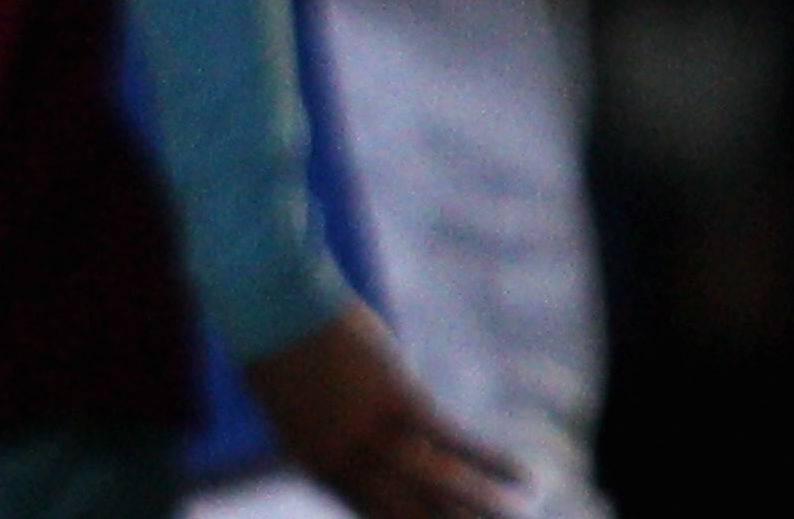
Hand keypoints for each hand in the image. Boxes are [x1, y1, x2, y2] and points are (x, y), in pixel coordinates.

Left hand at [240, 306, 516, 518]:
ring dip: (484, 505)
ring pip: (440, 485)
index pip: (370, 513)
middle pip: (409, 513)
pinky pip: (456, 443)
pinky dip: (493, 464)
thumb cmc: (281, 338)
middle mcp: (344, 458)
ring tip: (517, 515)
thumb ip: (336, 430)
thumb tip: (375, 442)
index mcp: (317, 462)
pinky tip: (524, 478)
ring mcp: (371, 430)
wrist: (268, 296)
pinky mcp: (397, 399)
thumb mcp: (302, 398)